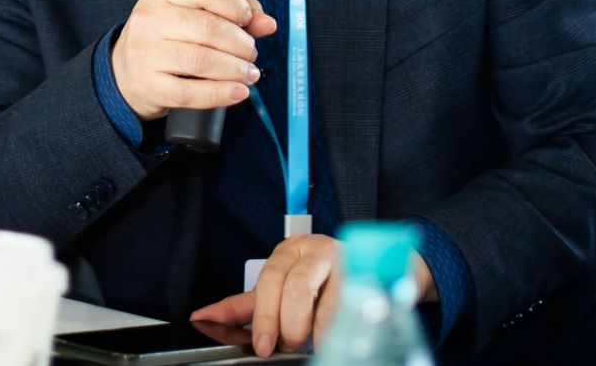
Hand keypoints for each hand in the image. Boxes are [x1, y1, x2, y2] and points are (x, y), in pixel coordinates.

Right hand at [109, 0, 276, 121]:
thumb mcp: (191, 13)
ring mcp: (145, 54)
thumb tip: (267, 23)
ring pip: (202, 61)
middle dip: (241, 44)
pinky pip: (192, 93)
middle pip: (209, 29)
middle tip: (250, 53)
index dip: (236, 5)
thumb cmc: (166, 37)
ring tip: (247, 73)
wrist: (125, 71)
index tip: (248, 19)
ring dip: (236, 69)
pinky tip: (237, 92)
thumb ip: (233, 11)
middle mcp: (149, 19)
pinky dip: (221, 94)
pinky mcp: (149, 86)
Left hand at [190, 234, 437, 355]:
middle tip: (276, 346)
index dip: (239, 309)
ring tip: (305, 341)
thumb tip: (207, 318)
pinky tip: (327, 336)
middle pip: (277, 282)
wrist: (388, 277)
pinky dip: (327, 328)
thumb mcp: (290, 296)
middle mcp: (309, 248)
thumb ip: (254, 308)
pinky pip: (335, 302)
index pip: (258, 280)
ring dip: (299, 326)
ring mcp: (336, 255)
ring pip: (301, 290)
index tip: (217, 327)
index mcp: (288, 253)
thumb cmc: (334, 288)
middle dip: (272, 321)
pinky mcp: (360, 268)